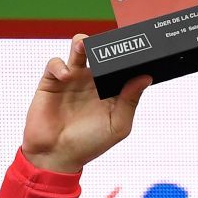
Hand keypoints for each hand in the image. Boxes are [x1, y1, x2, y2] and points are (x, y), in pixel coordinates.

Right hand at [21, 34, 151, 172]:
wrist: (56, 155)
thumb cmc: (89, 144)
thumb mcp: (117, 125)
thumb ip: (130, 101)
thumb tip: (145, 77)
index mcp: (111, 90)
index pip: (121, 67)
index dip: (128, 57)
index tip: (135, 49)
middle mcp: (93, 82)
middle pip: (101, 53)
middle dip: (104, 44)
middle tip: (108, 41)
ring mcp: (72, 79)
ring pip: (78, 50)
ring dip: (81, 43)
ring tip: (84, 44)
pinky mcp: (51, 82)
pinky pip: (55, 64)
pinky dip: (60, 65)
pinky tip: (66, 76)